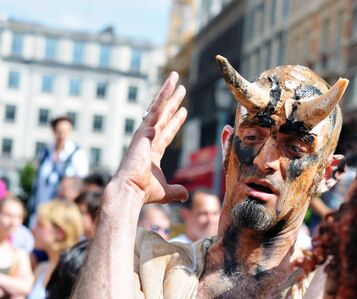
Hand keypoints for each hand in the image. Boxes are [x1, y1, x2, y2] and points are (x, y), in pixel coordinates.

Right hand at [112, 72, 187, 204]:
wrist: (130, 190)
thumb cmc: (143, 192)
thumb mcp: (165, 192)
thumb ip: (176, 191)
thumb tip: (185, 195)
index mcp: (152, 151)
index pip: (167, 132)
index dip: (175, 122)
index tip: (183, 111)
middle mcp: (148, 139)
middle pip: (164, 116)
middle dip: (173, 103)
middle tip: (181, 89)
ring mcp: (145, 133)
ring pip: (159, 108)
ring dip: (168, 93)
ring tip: (176, 79)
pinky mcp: (144, 130)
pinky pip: (156, 110)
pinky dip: (163, 97)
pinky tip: (171, 85)